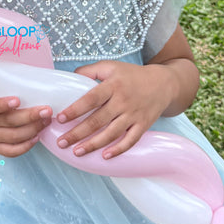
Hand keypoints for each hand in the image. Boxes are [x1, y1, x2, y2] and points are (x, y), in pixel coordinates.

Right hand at [0, 95, 51, 157]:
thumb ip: (7, 90)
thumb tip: (35, 81)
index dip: (4, 104)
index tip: (17, 100)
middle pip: (10, 121)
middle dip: (30, 116)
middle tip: (47, 110)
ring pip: (14, 137)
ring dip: (33, 129)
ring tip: (46, 121)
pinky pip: (12, 151)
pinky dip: (26, 146)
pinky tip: (36, 137)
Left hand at [54, 61, 177, 158]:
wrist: (163, 83)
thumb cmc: (132, 75)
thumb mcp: (111, 67)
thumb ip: (90, 71)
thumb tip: (70, 78)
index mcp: (113, 85)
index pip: (90, 99)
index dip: (75, 110)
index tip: (60, 119)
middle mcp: (123, 101)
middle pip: (98, 120)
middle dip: (77, 133)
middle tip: (61, 143)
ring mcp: (134, 115)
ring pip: (111, 133)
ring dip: (93, 145)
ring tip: (77, 152)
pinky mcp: (143, 125)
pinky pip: (130, 140)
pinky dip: (118, 150)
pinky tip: (104, 156)